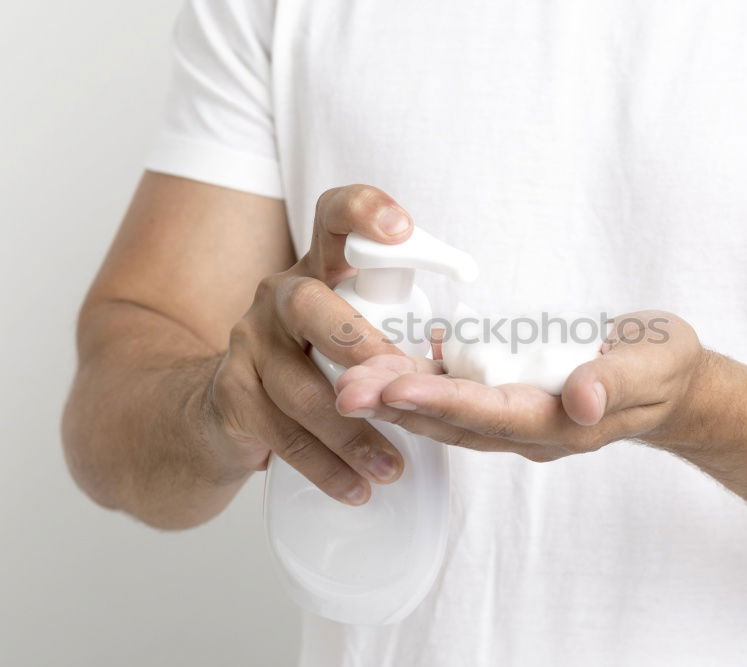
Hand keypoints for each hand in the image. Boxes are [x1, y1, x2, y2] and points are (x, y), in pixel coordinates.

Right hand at [204, 185, 413, 503]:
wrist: (225, 409)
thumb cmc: (313, 362)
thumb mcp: (351, 327)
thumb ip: (397, 325)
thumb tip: (480, 353)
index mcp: (320, 269)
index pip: (334, 218)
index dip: (363, 212)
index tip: (402, 228)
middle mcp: (279, 295)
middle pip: (310, 304)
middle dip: (357, 345)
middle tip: (397, 380)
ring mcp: (249, 343)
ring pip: (299, 387)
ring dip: (351, 433)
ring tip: (392, 468)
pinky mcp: (232, 394)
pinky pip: (280, 434)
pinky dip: (324, 467)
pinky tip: (356, 489)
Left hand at [332, 311, 707, 460]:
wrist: (666, 382)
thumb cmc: (662, 367)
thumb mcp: (656, 364)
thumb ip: (616, 383)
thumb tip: (580, 400)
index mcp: (562, 423)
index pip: (493, 414)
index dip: (444, 402)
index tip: (396, 389)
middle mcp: (528, 429)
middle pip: (454, 420)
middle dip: (399, 404)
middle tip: (345, 389)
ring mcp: (515, 417)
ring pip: (446, 411)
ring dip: (397, 394)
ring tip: (349, 375)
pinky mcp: (508, 397)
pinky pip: (455, 393)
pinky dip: (419, 379)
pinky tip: (385, 359)